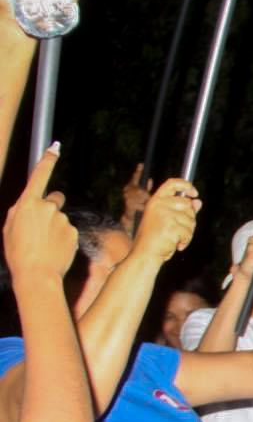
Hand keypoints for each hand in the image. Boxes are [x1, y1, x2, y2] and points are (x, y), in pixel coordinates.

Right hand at [3, 143, 74, 279]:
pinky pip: (68, 231)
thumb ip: (20, 211)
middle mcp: (48, 207)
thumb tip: (30, 203)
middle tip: (42, 227)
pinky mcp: (73, 231)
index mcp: (28, 203)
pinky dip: (62, 238)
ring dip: (55, 227)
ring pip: (60, 218)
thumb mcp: (10, 227)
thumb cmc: (18, 252)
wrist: (37, 274)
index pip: (40, 176)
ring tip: (44, 245)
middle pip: (55, 199)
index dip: (48, 160)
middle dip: (51, 207)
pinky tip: (54, 250)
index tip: (55, 147)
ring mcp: (63, 219)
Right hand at [121, 164, 150, 225]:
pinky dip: (142, 207)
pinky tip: (141, 209)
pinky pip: (139, 205)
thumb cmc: (139, 207)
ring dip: (144, 202)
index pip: (135, 178)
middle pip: (139, 189)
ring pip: (141, 197)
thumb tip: (149, 180)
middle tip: (147, 199)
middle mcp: (127, 192)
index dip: (138, 172)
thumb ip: (146, 189)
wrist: (130, 220)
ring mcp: (127, 199)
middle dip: (145, 194)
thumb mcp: (144, 197)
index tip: (142, 164)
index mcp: (131, 188)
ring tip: (144, 205)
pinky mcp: (128, 207)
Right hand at [132, 177, 199, 263]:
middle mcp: (159, 204)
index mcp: (156, 200)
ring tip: (175, 238)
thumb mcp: (168, 220)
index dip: (186, 185)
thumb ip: (183, 210)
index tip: (194, 192)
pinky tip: (176, 244)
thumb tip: (198, 201)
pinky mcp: (171, 225)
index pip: (172, 183)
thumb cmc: (156, 238)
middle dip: (189, 219)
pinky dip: (185, 240)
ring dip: (187, 232)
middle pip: (188, 204)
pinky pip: (188, 232)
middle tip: (179, 230)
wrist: (145, 253)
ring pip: (191, 220)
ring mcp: (165, 214)